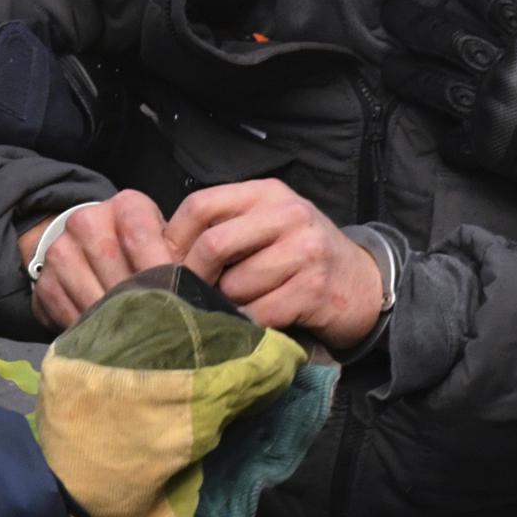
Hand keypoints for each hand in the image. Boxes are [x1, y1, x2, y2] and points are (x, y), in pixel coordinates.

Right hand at [21, 190, 175, 330]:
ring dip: (114, 316)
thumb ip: (184, 261)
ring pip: (89, 288)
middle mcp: (89, 219)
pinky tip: (108, 340)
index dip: (159, 266)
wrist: (89, 253)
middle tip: (161, 325)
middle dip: (139, 297)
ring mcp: (62, 249)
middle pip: (114, 262)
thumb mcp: (167, 246)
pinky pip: (67, 309)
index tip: (178, 296)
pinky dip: (89, 327)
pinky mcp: (44, 281)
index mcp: (126, 205)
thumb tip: (209, 295)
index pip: (140, 231)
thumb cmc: (144, 254)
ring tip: (138, 339)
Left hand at [165, 181, 387, 350]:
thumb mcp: (265, 226)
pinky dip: (248, 324)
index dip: (174, 238)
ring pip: (235, 284)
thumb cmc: (299, 258)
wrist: (363, 285)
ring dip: (226, 305)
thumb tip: (154, 246)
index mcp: (266, 193)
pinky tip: (254, 323)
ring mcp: (305, 249)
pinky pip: (260, 312)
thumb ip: (222, 226)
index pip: (201, 205)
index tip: (163, 264)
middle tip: (188, 296)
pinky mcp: (315, 287)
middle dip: (194, 277)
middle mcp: (287, 213)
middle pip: (214, 244)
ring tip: (234, 308)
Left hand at [381, 0, 516, 183]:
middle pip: (443, 37)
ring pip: (433, 86)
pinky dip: (445, 139)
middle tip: (387, 9)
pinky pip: (454, 143)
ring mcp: (484, 107)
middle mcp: (495, 67)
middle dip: (412, 21)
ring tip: (386, 66)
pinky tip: (436, 134)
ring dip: (407, 74)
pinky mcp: (483, 146)